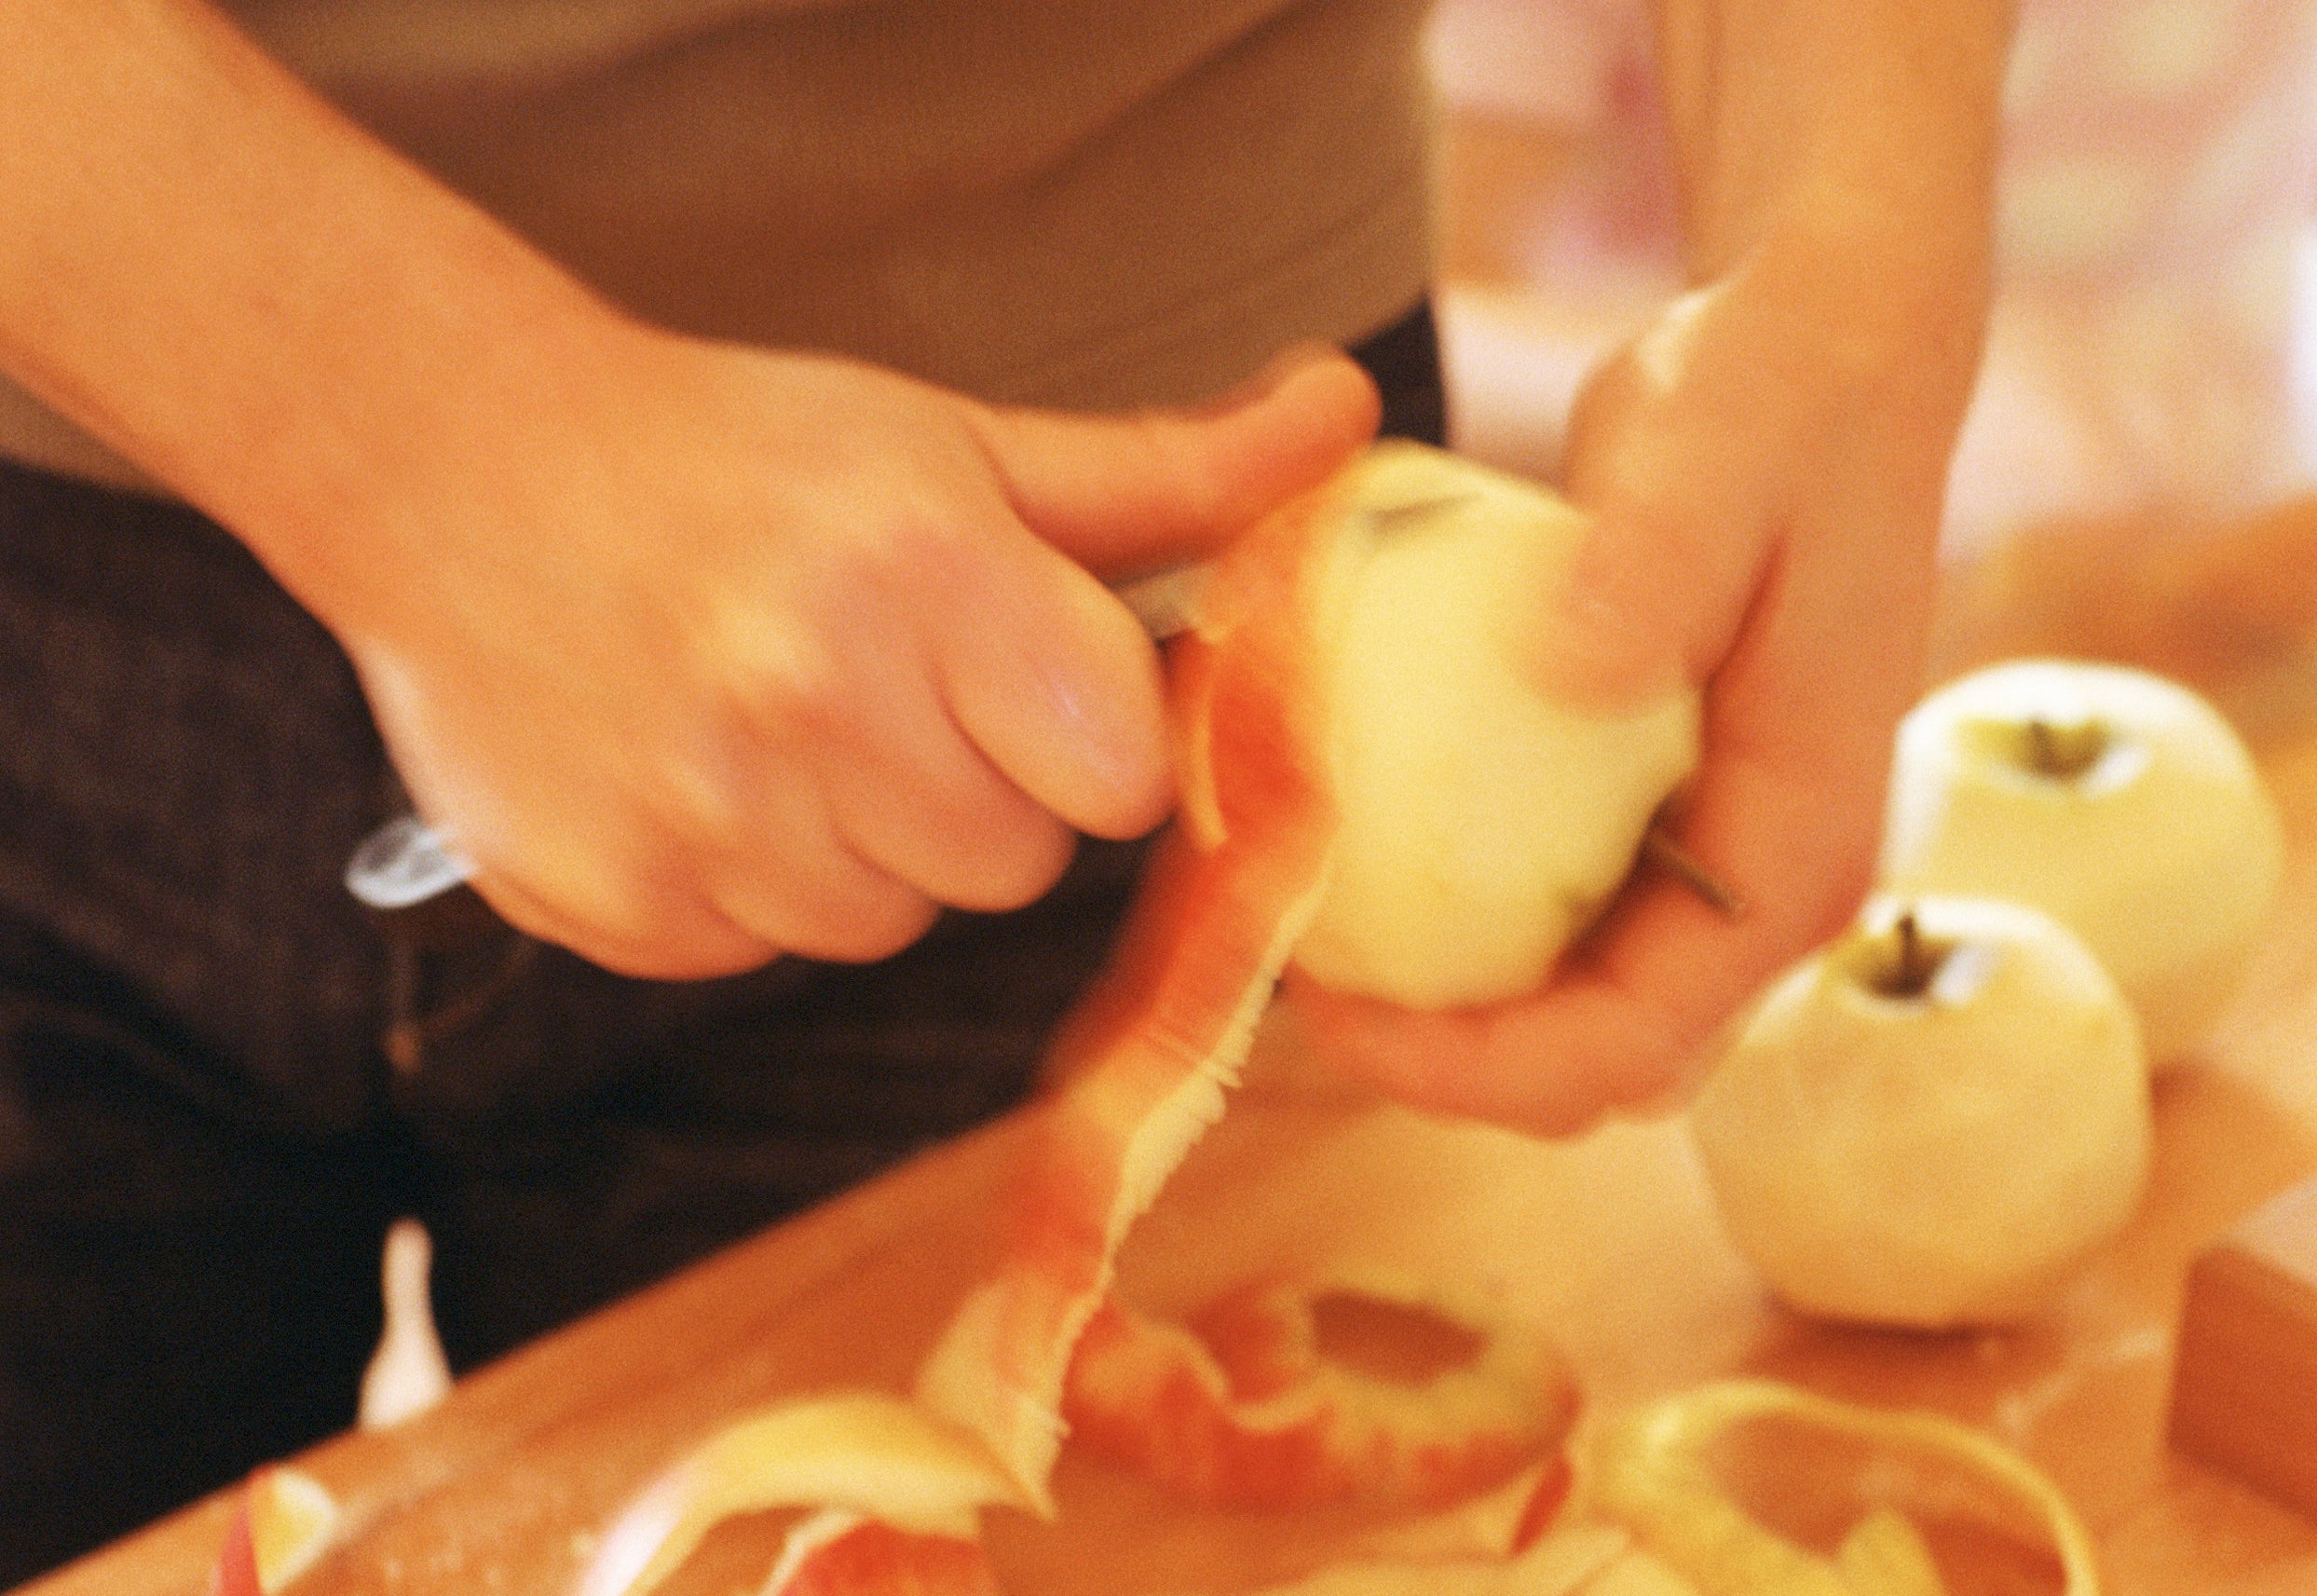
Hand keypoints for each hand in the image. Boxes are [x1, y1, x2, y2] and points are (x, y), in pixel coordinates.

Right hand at [339, 335, 1378, 977]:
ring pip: (886, 924)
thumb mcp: (958, 446)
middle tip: (881, 685)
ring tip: (772, 720)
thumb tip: (1347, 417)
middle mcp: (810, 703)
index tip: (1027, 680)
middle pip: (1013, 867)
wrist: (459, 467)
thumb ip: (1168, 475)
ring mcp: (697, 817)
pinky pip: (759, 952)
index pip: (1120, 777)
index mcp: (927, 575)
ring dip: (858, 845)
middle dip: (978, 790)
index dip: (1088, 736)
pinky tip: (689, 768)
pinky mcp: (608, 902)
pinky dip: (745, 885)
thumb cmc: (744, 454)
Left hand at [1291, 224, 1988, 1133]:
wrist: (1813, 351)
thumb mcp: (1714, 457)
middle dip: (1451, 1062)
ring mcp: (1711, 853)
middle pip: (1597, 1061)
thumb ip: (1653, 566)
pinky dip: (1450, 908)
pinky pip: (1546, 906)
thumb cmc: (1773, 400)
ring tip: (1307, 927)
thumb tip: (1567, 675)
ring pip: (1568, 1001)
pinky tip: (1347, 844)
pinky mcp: (1657, 808)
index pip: (1639, 1040)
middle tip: (1302, 982)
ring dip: (1443, 999)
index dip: (1486, 1070)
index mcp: (1799, 849)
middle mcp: (1763, 883)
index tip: (1342, 1018)